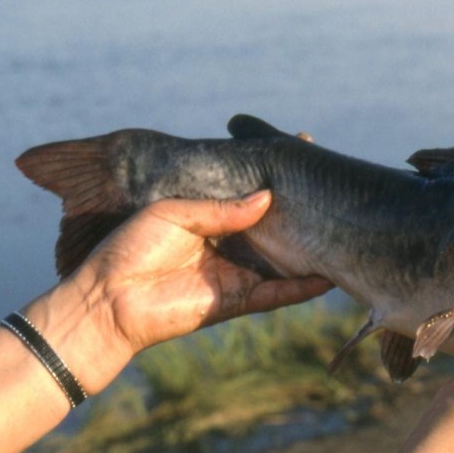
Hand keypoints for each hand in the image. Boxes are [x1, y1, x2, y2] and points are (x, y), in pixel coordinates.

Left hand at [48, 191, 331, 391]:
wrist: (110, 300)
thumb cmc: (131, 249)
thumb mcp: (175, 213)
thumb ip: (222, 209)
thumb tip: (268, 198)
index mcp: (209, 218)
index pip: (251, 195)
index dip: (276, 179)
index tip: (302, 152)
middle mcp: (229, 245)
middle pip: (274, 227)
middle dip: (301, 210)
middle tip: (331, 186)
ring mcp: (237, 273)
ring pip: (283, 261)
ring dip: (310, 251)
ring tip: (343, 234)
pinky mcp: (238, 301)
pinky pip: (277, 294)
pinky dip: (301, 288)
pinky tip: (327, 278)